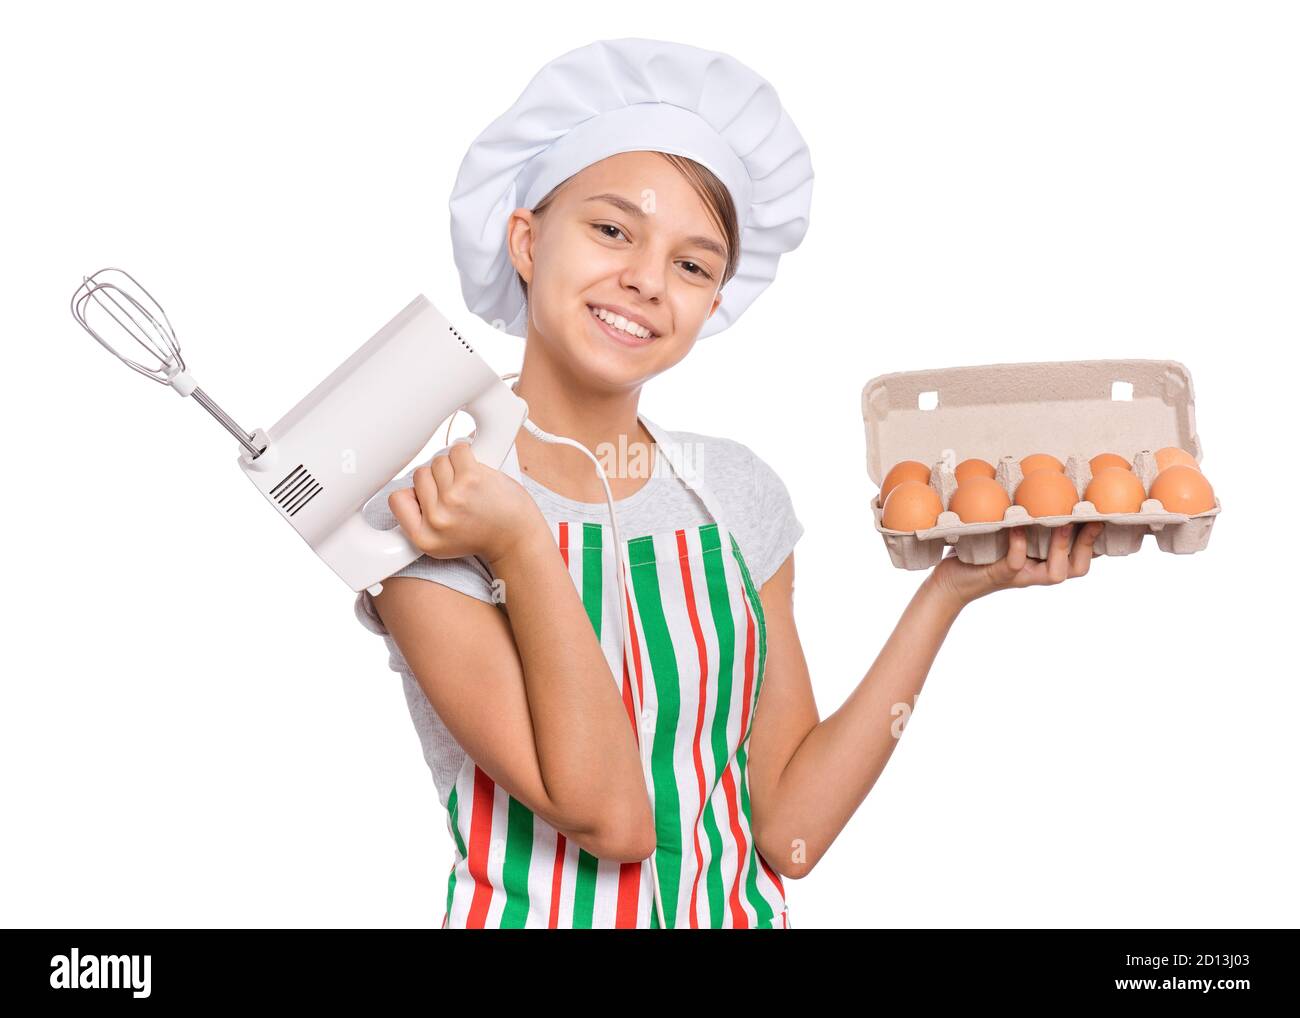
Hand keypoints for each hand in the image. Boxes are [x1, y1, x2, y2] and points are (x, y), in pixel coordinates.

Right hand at [388, 439, 545, 564]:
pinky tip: (476, 471)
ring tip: (469, 484)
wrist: (516, 538)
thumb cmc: (483, 534)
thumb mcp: (441, 542)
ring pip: (438, 461)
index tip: (429, 496)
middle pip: (420, 475)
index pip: (397, 498)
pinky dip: (467, 454)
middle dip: (438, 478)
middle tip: (458, 492)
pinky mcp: (471, 479)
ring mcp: (453, 498)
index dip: (413, 493)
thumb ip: (419, 518)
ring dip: (454, 466)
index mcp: (424, 537)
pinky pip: (458, 449)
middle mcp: (436, 519)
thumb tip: (408, 486)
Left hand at [927, 521, 1104, 607]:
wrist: (949, 582)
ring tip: (1060, 521)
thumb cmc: (979, 554)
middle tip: (1089, 519)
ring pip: (1054, 573)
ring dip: (1061, 546)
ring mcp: (1019, 576)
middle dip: (1087, 545)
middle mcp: (1035, 573)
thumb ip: (1024, 519)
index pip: (1081, 559)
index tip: (1104, 517)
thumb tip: (1038, 483)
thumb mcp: (1006, 534)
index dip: (1096, 542)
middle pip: (1076, 569)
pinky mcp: (998, 575)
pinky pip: (1015, 563)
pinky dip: (1018, 545)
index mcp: (1042, 563)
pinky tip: (1017, 526)